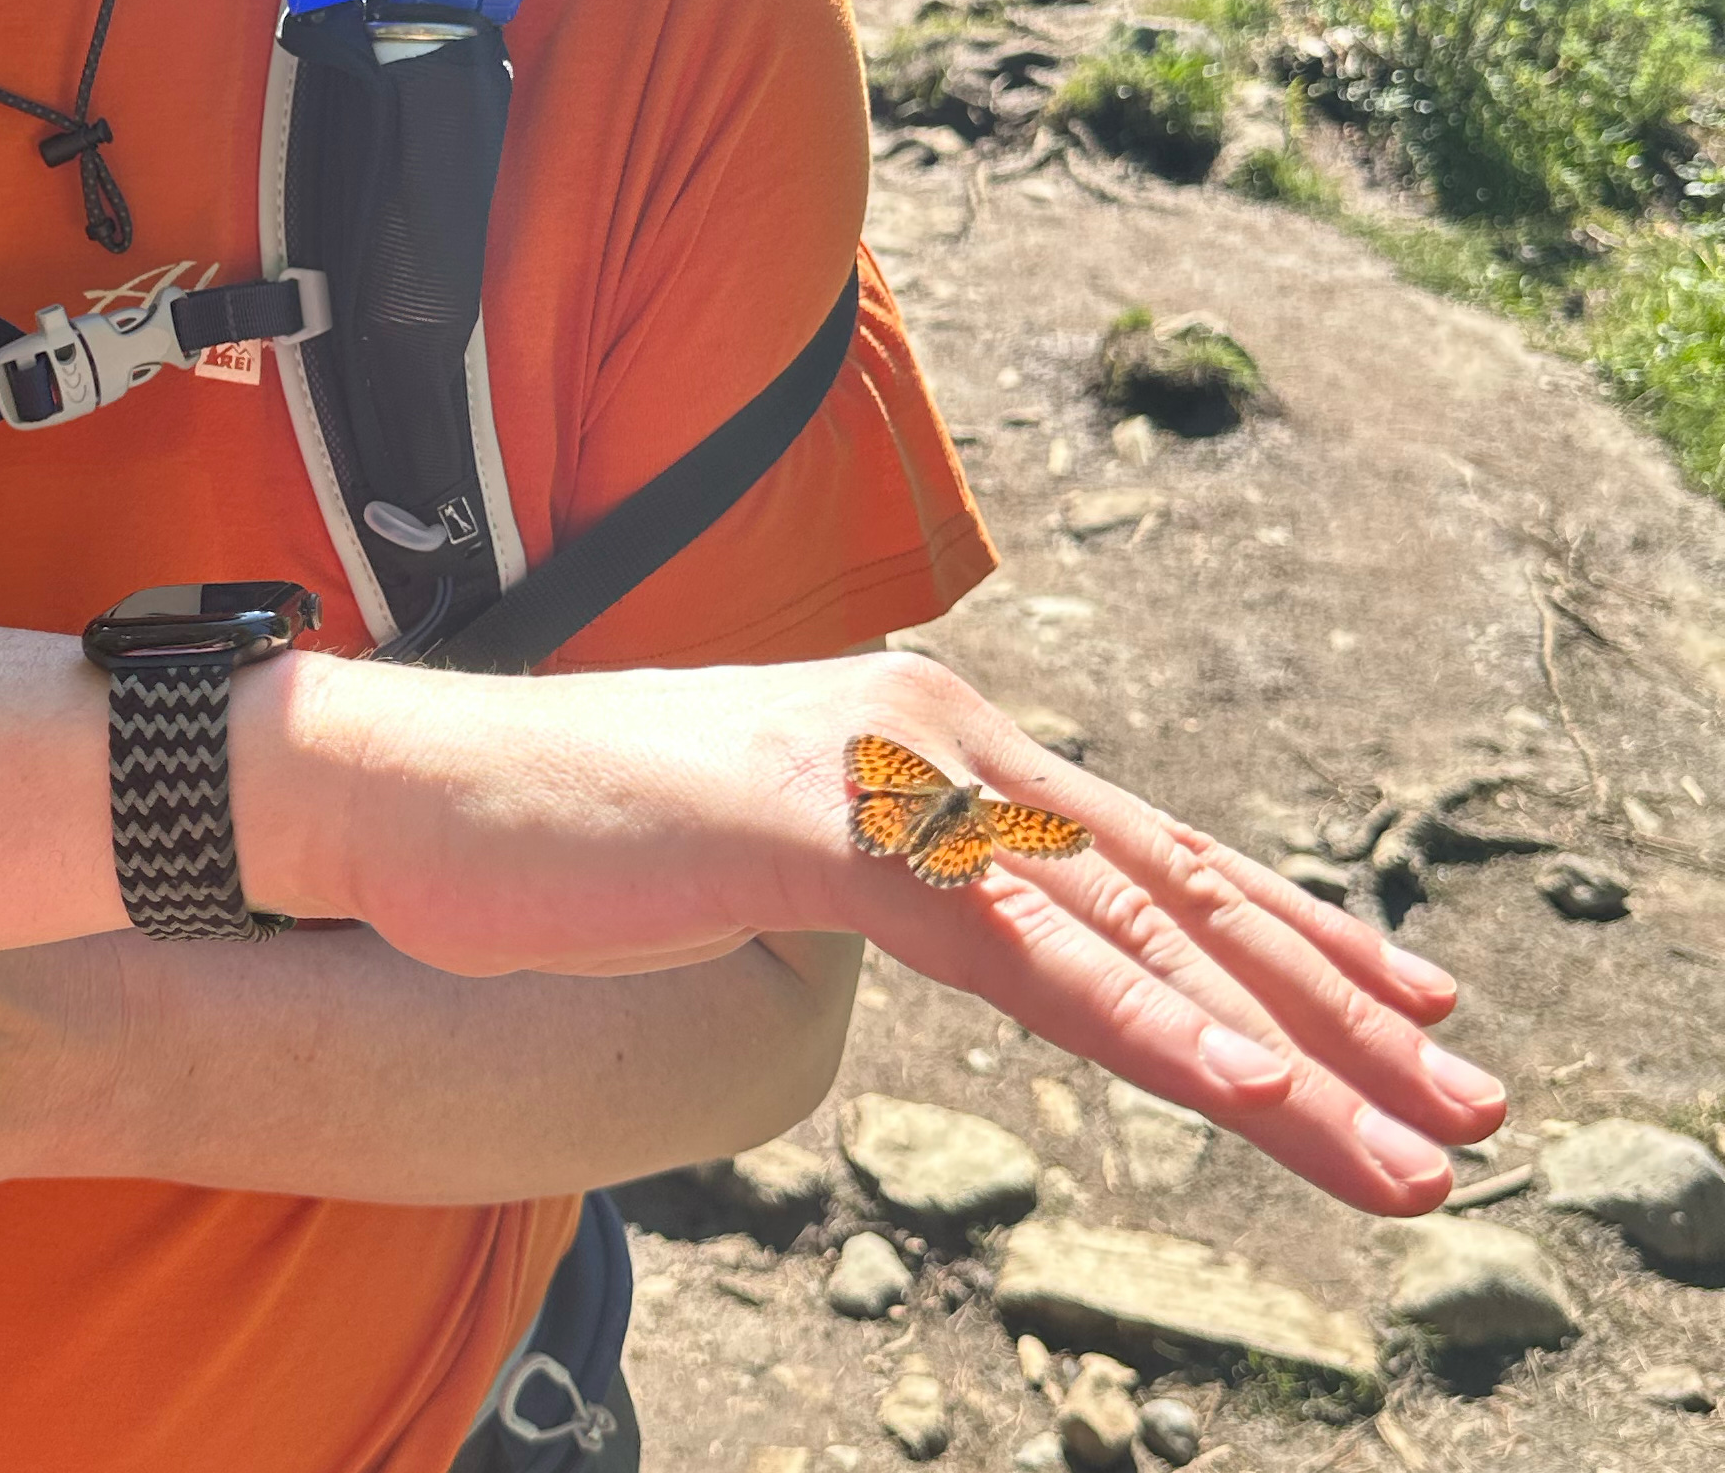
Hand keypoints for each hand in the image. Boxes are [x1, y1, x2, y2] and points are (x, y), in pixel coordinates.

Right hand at [298, 647, 1501, 1217]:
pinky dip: (1136, 1014)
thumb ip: (887, 875)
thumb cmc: (573, 838)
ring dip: (1281, 1049)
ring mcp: (879, 769)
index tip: (1411, 1011)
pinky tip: (1235, 1084)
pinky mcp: (821, 819)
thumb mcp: (769, 860)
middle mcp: (929, 733)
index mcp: (923, 740)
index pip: (1141, 851)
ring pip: (1122, 923)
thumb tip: (964, 926)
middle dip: (1335, 1010)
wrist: (411, 789)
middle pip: (1170, 888)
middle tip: (1469, 1107)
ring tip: (1405, 1148)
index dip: (1288, 934)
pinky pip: (1008, 938)